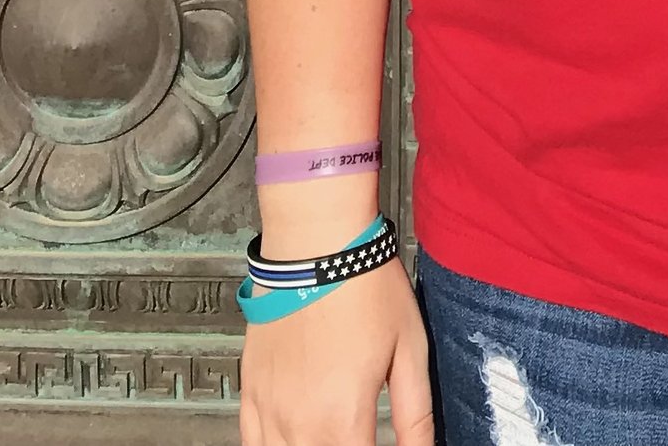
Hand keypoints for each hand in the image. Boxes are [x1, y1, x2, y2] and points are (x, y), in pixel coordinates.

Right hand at [240, 256, 432, 445]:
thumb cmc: (365, 285)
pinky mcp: (252, 389)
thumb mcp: (410, 350)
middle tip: (357, 436)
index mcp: (344, 418)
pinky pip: (252, 442)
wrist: (316, 241)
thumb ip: (416, 416)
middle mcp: (300, 422)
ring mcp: (270, 408)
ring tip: (332, 436)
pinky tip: (293, 440)